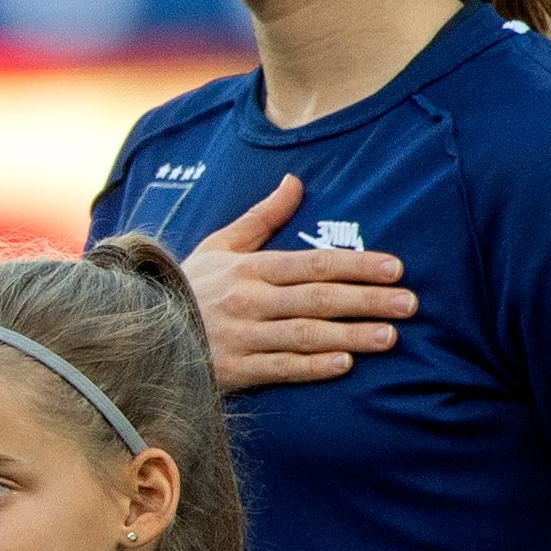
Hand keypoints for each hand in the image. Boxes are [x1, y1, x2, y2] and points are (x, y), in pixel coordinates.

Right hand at [181, 174, 407, 386]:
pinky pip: (279, 367)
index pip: (313, 263)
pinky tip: (343, 365)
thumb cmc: (189, 286)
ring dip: (349, 335)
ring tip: (389, 337)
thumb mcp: (218, 246)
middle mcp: (247, 300)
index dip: (356, 265)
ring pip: (304, 334)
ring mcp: (240, 336)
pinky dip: (311, 366)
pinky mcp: (233, 369)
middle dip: (366, 300)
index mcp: (249, 268)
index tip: (396, 268)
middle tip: (410, 303)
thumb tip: (295, 181)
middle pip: (317, 298)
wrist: (140, 329)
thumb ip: (261, 217)